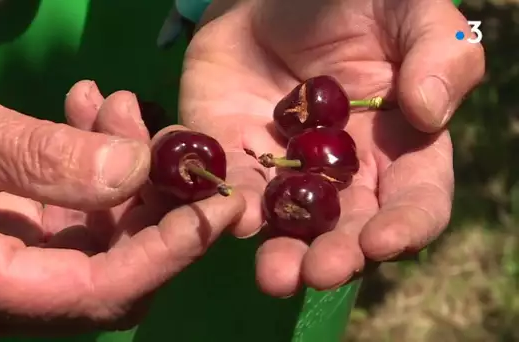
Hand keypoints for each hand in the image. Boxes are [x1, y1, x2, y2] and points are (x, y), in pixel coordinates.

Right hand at [0, 73, 243, 339]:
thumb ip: (39, 157)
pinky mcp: (5, 240)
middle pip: (111, 274)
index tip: (220, 209)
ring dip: (121, 173)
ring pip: (96, 241)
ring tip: (114, 104)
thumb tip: (135, 168)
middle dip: (152, 206)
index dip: (168, 254)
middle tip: (164, 134)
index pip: (97, 293)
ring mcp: (2, 271)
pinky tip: (87, 114)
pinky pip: (68, 217)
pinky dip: (87, 169)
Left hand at [180, 0, 484, 296]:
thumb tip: (431, 114)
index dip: (404, 226)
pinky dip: (224, 206)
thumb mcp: (412, 15)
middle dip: (335, 256)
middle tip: (320, 271)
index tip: (385, 239)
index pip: (413, 202)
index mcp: (397, 150)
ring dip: (281, 254)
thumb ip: (441, 56)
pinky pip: (228, 187)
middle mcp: (341, 175)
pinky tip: (223, 216)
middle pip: (345, 230)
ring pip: (285, 225)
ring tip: (275, 275)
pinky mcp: (232, 154)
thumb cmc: (357, 5)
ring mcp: (283, 169)